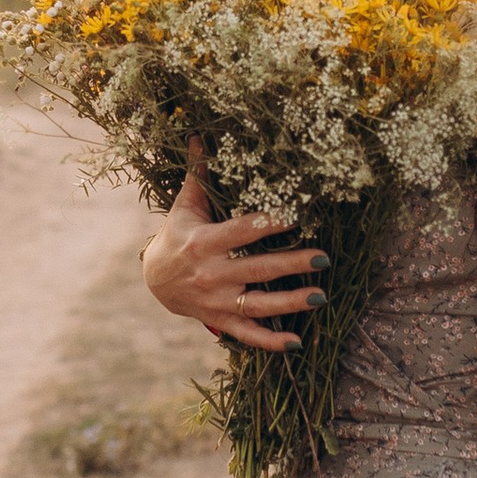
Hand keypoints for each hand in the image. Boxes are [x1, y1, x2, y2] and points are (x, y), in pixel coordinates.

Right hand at [140, 146, 327, 350]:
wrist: (153, 281)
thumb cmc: (177, 235)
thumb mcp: (185, 206)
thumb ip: (199, 174)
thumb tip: (199, 134)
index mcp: (203, 242)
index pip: (241, 232)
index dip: (269, 225)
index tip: (297, 215)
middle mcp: (211, 274)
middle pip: (256, 270)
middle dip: (291, 264)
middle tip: (323, 257)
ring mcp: (216, 302)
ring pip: (256, 305)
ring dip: (289, 303)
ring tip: (321, 296)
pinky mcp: (219, 321)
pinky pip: (246, 334)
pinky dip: (269, 342)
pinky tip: (296, 343)